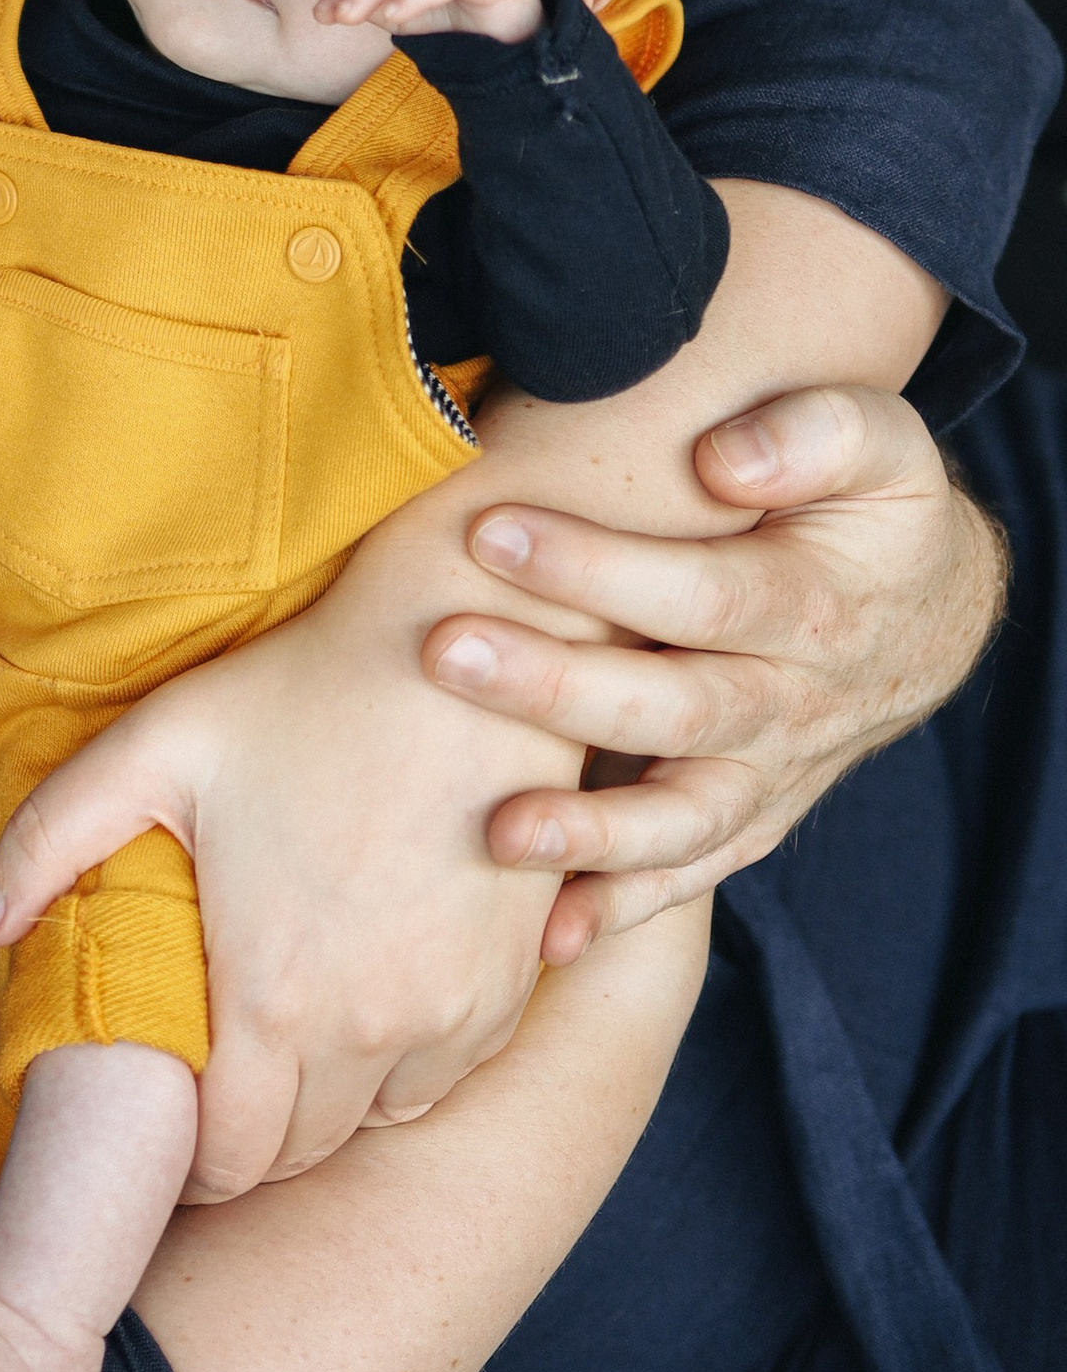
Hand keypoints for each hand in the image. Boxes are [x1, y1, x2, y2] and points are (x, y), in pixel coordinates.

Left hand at [0, 535, 575, 1196]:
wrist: (459, 646)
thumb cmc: (296, 692)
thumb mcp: (151, 748)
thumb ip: (46, 842)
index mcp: (273, 996)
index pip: (227, 1162)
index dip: (189, 1165)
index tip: (173, 1132)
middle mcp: (370, 1030)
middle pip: (299, 1154)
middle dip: (250, 1140)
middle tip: (220, 1091)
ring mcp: (451, 1012)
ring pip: (378, 1121)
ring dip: (330, 1105)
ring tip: (289, 1045)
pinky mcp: (510, 985)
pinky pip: (448, 1076)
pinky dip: (405, 1066)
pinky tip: (368, 1004)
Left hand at [430, 381, 1004, 956]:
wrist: (925, 616)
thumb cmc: (869, 511)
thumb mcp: (878, 444)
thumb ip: (815, 433)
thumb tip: (723, 459)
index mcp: (814, 607)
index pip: (701, 592)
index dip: (599, 567)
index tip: (492, 531)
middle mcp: (792, 704)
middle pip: (674, 708)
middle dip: (555, 686)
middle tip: (446, 653)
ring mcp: (768, 775)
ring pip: (682, 818)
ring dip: (590, 833)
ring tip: (501, 833)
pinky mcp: (746, 818)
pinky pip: (690, 874)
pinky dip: (623, 910)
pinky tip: (546, 938)